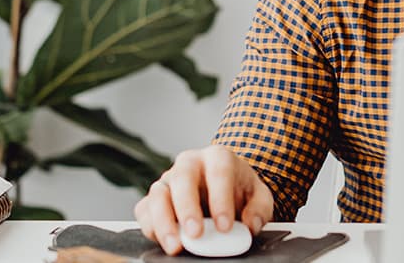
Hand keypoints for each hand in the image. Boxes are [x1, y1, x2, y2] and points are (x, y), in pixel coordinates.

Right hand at [133, 144, 273, 255]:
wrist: (224, 189)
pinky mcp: (154, 198)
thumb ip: (259, 209)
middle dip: (187, 208)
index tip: (225, 226)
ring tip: (176, 245)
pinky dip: (150, 227)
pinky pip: (144, 210)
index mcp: (217, 158)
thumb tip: (249, 225)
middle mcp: (189, 164)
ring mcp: (168, 180)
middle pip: (182, 178)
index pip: (218, 172)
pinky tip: (163, 241)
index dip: (221, 199)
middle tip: (195, 234)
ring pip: (158, 194)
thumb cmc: (239, 190)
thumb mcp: (259, 196)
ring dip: (164, 221)